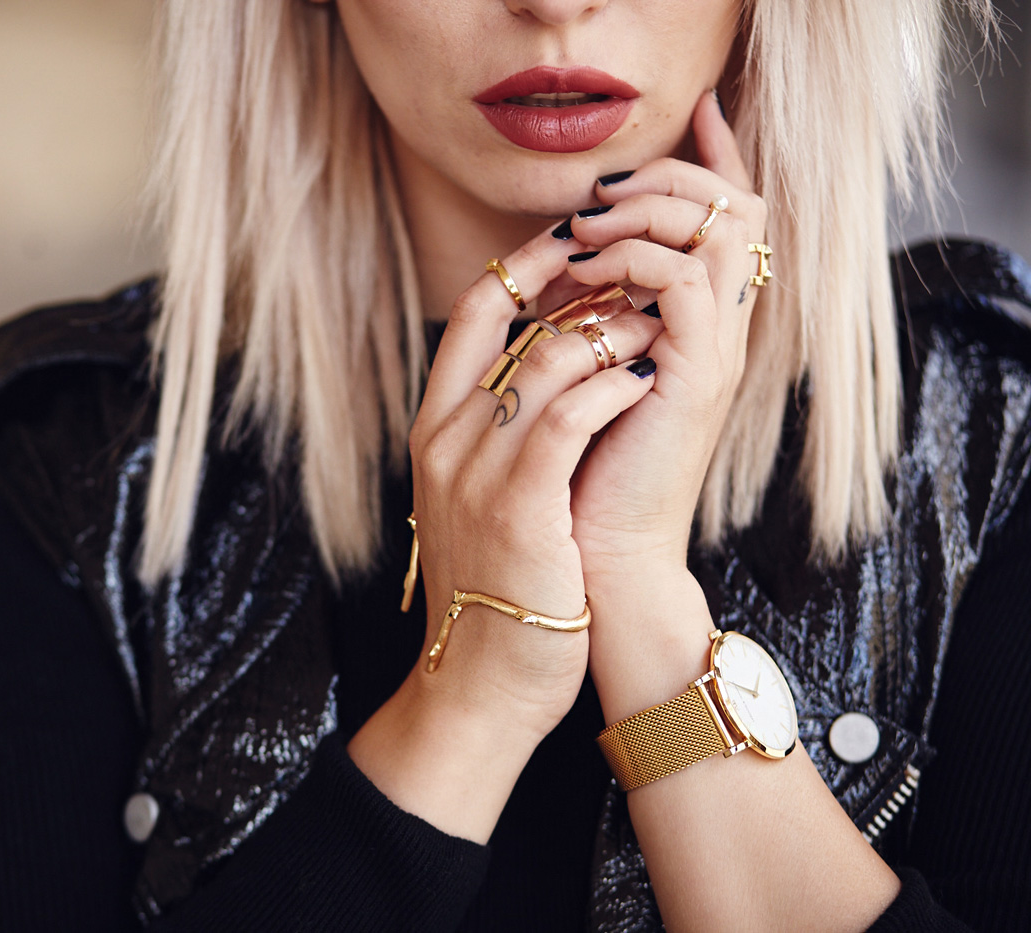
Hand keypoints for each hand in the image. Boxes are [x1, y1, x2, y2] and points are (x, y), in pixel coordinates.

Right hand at [404, 223, 663, 737]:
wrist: (482, 678)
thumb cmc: (499, 584)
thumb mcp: (481, 492)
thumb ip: (501, 427)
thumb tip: (551, 363)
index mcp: (435, 427)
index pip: (474, 311)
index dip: (529, 262)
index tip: (585, 245)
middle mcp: (445, 438)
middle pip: (512, 318)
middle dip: (584, 285)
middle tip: (640, 275)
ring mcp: (475, 469)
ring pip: (547, 357)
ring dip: (614, 332)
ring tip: (657, 333)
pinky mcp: (518, 503)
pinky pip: (570, 413)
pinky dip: (616, 384)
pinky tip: (649, 380)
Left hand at [562, 89, 765, 583]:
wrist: (599, 554)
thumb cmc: (581, 470)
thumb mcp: (585, 372)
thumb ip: (592, 313)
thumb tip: (562, 251)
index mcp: (699, 326)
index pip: (726, 219)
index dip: (710, 161)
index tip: (689, 117)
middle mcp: (719, 331)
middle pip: (734, 205)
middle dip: (667, 176)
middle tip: (599, 191)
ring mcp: (715, 351)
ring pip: (718, 228)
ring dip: (647, 209)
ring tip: (584, 226)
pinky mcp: (696, 375)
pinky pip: (683, 281)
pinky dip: (634, 258)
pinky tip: (585, 271)